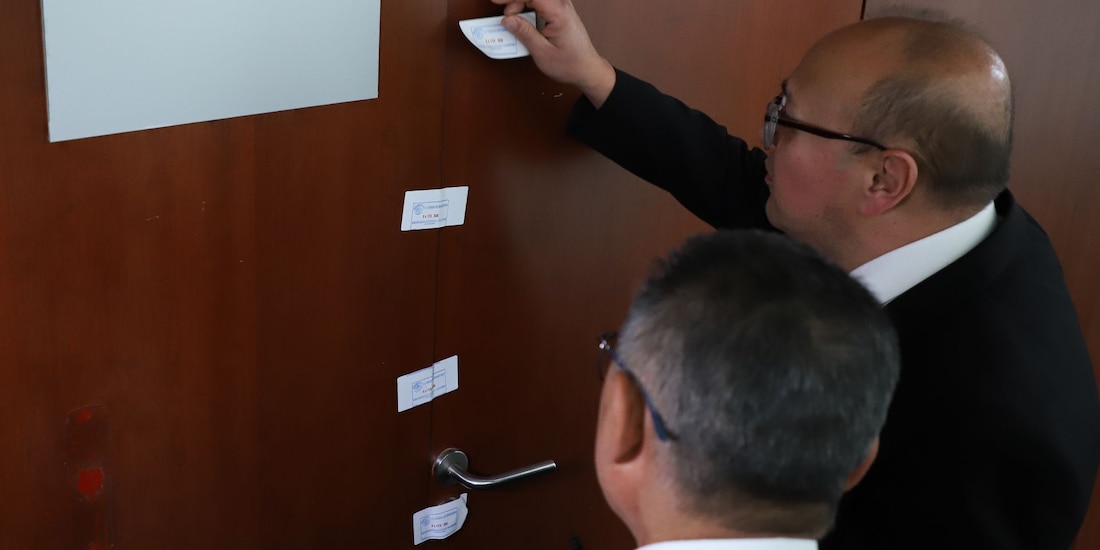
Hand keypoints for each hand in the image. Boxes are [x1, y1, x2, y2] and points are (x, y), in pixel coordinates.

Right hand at [491, 0, 615, 106]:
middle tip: (506, 16)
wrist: (587, 68)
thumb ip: (524, 33)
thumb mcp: (542, 52)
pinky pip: (540, 2)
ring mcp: (562, 6)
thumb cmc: (569, 63)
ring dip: (520, 3)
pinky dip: (527, 6)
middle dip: (515, 1)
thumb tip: (507, 19)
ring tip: (513, 20)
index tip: (496, 2)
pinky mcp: (559, 11)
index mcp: (558, 13)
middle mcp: (562, 5)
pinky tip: (521, 18)